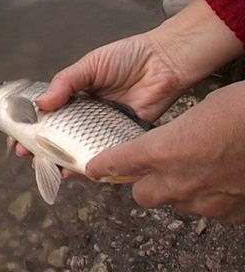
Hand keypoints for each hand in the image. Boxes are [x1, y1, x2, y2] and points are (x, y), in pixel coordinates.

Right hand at [16, 31, 188, 158]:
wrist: (165, 62)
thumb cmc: (126, 58)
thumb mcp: (90, 64)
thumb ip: (65, 83)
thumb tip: (40, 104)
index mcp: (75, 95)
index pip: (46, 113)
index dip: (29, 124)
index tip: (14, 135)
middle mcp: (85, 114)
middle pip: (57, 135)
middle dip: (38, 146)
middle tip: (24, 154)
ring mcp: (102, 128)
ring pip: (76, 148)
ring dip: (59, 159)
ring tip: (44, 166)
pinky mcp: (120, 138)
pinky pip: (101, 153)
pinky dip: (88, 163)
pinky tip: (73, 169)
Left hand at [86, 81, 244, 223]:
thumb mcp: (203, 110)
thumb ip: (175, 134)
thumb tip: (170, 142)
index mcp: (165, 150)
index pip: (118, 163)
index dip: (102, 166)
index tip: (92, 168)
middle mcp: (180, 180)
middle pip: (142, 194)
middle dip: (142, 182)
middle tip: (152, 168)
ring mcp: (207, 200)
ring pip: (174, 203)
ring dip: (175, 190)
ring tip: (192, 170)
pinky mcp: (231, 212)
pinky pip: (206, 208)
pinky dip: (205, 197)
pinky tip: (218, 180)